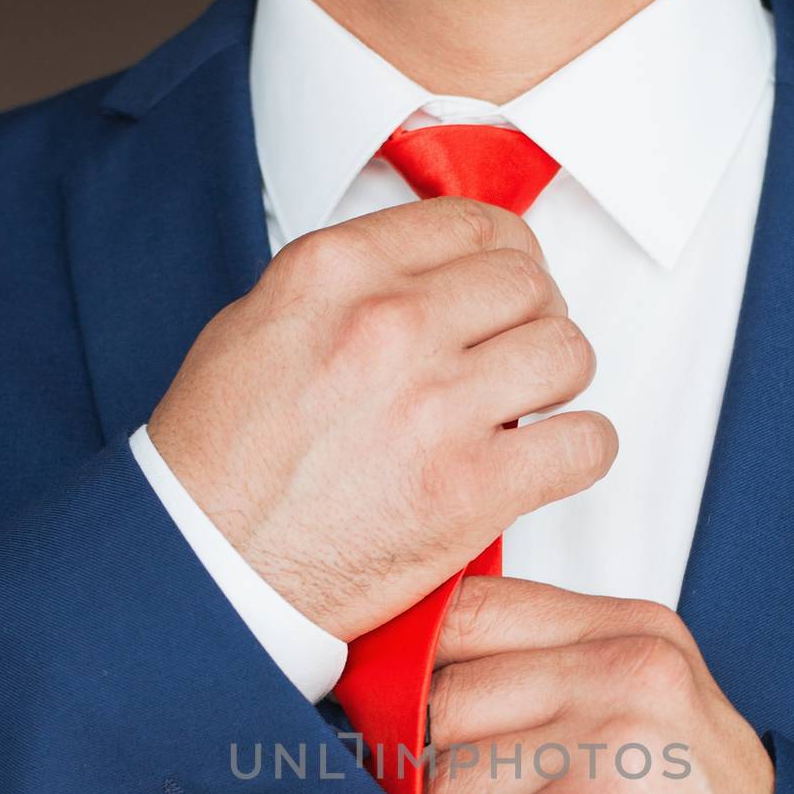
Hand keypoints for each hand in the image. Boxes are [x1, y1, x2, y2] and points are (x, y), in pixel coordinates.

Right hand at [149, 199, 616, 639]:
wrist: (207, 569)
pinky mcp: (471, 490)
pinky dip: (580, 452)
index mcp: (335, 272)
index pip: (474, 223)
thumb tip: (422, 279)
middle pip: (530, 284)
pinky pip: (586, 443)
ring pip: (568, 352)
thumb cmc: (219, 465)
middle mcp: (391, 325)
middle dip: (532, 321)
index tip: (503, 295)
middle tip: (511, 363)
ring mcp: (437, 407)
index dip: (506, 259)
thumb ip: (345, 289)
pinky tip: (545, 464)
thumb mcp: (256, 328)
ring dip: (558, 383)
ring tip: (525, 414)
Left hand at [421, 578, 774, 793]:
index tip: (406, 722)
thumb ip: (560, 684)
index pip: (473, 610)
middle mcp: (625, 676)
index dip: (417, 671)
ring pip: (440, 775)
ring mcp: (604, 749)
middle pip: (445, 697)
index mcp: (637, 636)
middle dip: (431, 773)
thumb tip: (429, 687)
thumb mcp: (653, 726)